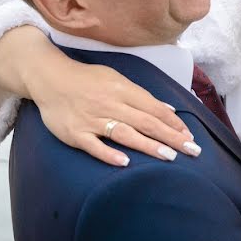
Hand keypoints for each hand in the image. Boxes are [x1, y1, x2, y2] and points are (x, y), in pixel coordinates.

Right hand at [28, 58, 200, 166]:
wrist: (49, 78)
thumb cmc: (88, 80)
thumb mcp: (117, 80)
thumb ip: (141, 96)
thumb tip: (167, 109)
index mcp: (123, 90)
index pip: (154, 109)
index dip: (174, 123)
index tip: (189, 137)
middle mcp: (110, 104)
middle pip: (146, 123)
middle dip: (171, 137)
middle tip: (191, 151)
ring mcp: (92, 119)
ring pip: (124, 134)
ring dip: (148, 146)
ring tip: (169, 157)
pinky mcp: (75, 133)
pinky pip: (93, 145)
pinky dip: (108, 154)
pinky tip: (124, 163)